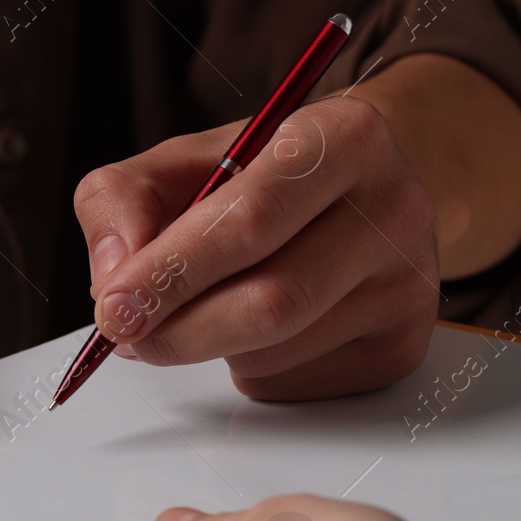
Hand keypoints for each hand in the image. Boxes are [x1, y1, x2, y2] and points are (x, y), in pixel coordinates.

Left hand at [73, 94, 441, 399]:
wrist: (357, 194)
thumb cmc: (263, 178)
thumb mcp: (184, 161)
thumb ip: (124, 200)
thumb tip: (112, 279)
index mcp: (344, 136)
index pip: (252, 217)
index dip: (174, 269)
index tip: (115, 306)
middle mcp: (395, 207)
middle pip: (271, 301)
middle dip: (179, 328)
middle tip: (127, 333)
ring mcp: (408, 284)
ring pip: (274, 352)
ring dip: (208, 347)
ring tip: (198, 309)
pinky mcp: (402, 346)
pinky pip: (292, 384)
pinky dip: (244, 369)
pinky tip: (250, 329)